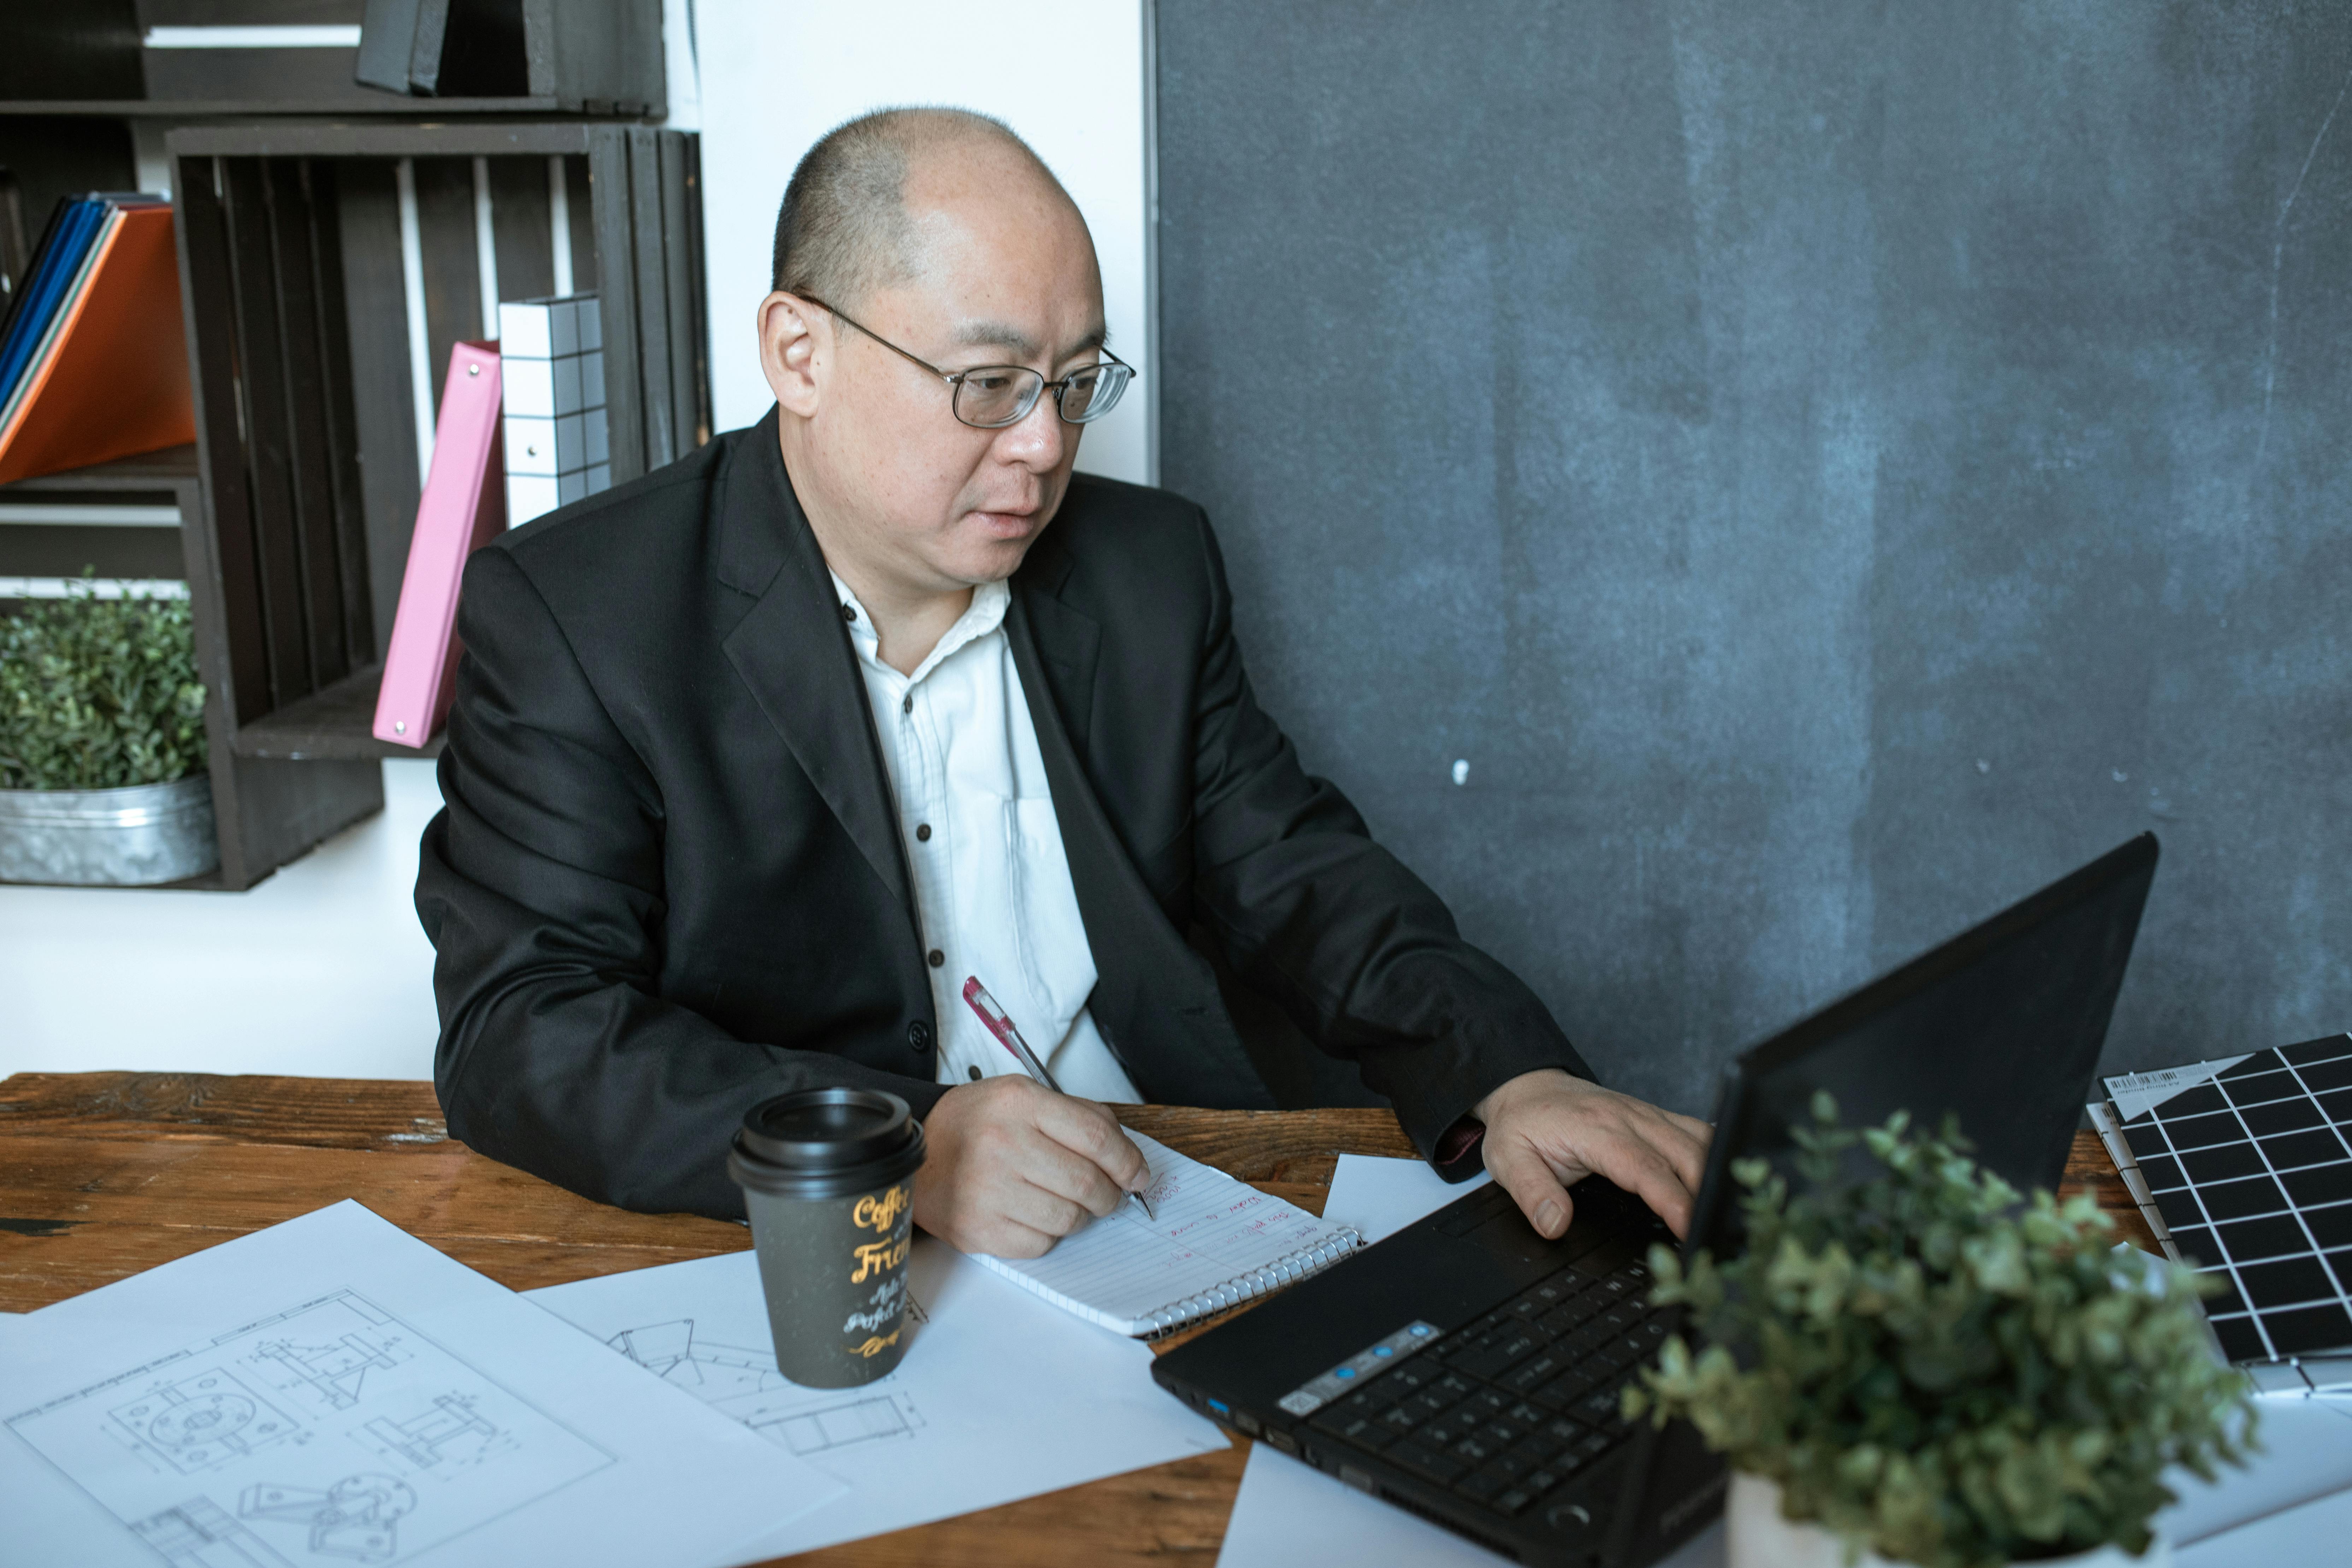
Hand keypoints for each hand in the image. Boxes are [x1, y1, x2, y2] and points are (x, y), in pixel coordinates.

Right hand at [911, 1076, 1151, 1257]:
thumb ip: (1078, 1117)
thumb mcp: (1023, 1098)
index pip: (1097, 1137)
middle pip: (1087, 1182)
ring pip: (1067, 1219)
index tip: (1138, 1176)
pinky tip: (1032, 1216)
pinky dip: (1046, 1235)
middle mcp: (1002, 1143)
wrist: (917, 1154)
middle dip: (1109, 1196)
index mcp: (1019, 1102)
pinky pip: (1039, 1245)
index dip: (1128, 1162)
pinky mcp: (976, 1229)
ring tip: (1065, 1204)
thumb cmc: (977, 1126)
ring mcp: (986, 1189)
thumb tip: (1129, 1160)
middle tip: (1106, 1196)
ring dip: (1079, 1217)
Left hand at [1471, 1069, 1712, 1240]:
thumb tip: (1554, 1225)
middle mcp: (1630, 1117)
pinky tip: (1726, 1176)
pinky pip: (1697, 1130)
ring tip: (1726, 1212)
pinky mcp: (1656, 1116)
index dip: (1673, 1201)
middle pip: (1686, 1154)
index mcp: (1597, 1129)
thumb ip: (1531, 1193)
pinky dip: (1716, 1153)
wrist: (1525, 1086)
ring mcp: (1647, 1114)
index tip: (1689, 1229)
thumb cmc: (1521, 1124)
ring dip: (1717, 1173)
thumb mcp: (1507, 1160)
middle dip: (1706, 1193)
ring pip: (1700, 1139)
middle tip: (1714, 1235)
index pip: (1645, 1168)